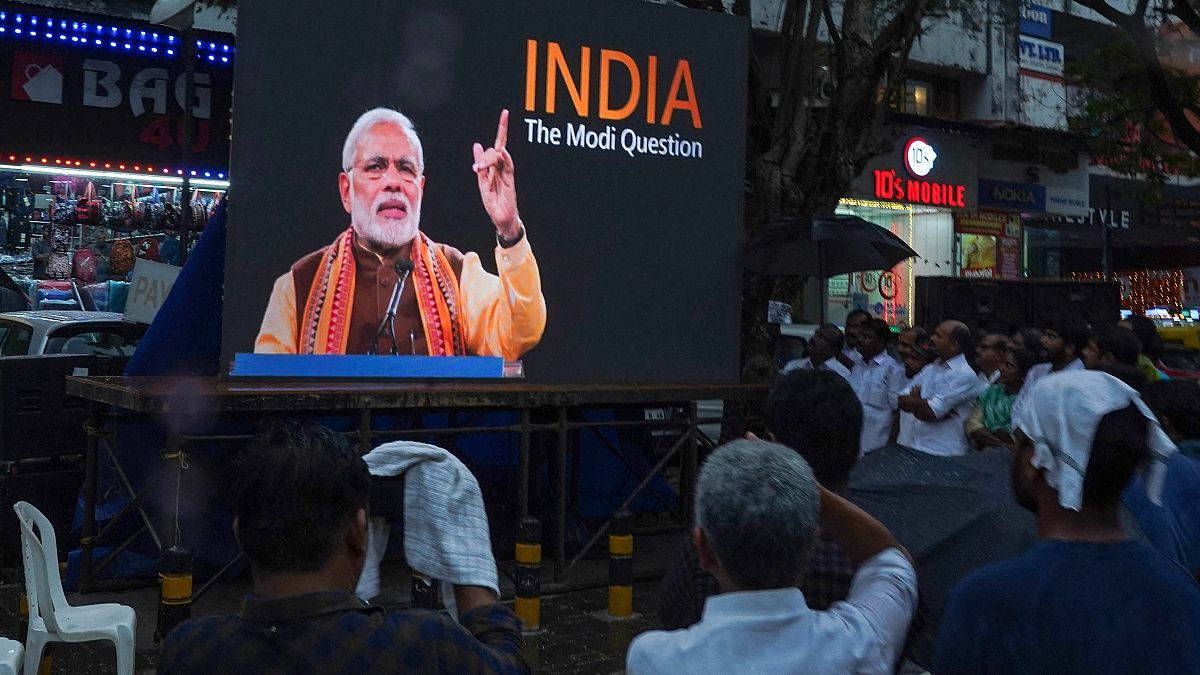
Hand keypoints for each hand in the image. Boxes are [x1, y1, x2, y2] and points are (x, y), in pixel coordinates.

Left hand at [472, 109, 519, 237]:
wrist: (502, 220)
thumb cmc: (494, 204)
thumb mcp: (482, 182)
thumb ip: (481, 164)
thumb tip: (477, 145)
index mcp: (495, 167)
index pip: (498, 144)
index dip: (502, 129)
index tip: (506, 113)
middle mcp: (502, 168)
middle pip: (498, 149)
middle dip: (490, 148)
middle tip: (477, 167)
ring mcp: (507, 174)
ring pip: (500, 156)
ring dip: (488, 159)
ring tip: (479, 169)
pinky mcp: (510, 182)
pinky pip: (509, 167)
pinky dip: (505, 159)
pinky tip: (502, 153)